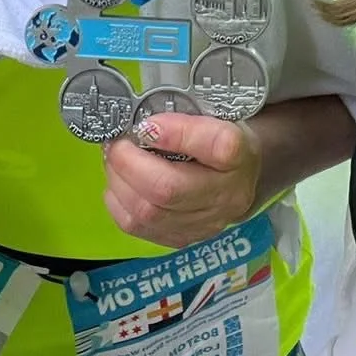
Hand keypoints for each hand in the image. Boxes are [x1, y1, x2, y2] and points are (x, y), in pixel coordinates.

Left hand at [102, 113, 261, 249]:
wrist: (239, 178)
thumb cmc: (218, 141)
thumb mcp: (212, 117)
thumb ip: (183, 118)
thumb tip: (144, 127)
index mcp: (239, 154)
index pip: (219, 147)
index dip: (179, 134)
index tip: (149, 124)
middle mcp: (226, 195)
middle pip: (169, 189)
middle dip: (128, 162)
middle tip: (117, 143)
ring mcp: (204, 224)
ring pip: (147, 212)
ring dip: (119, 182)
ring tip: (115, 161)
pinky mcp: (182, 239)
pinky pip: (136, 226)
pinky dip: (118, 201)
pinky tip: (121, 183)